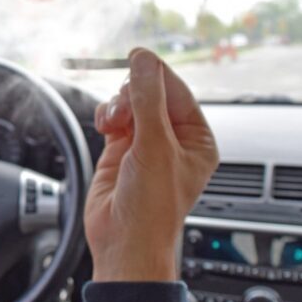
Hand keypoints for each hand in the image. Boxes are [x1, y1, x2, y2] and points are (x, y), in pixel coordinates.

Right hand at [85, 48, 218, 281]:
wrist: (123, 242)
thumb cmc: (151, 209)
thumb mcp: (154, 147)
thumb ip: (148, 100)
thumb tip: (144, 61)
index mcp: (196, 139)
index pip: (178, 91)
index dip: (156, 75)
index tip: (137, 58)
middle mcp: (173, 140)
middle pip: (151, 93)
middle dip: (133, 96)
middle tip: (126, 111)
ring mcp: (145, 144)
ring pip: (129, 103)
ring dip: (117, 107)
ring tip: (114, 125)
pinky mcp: (120, 150)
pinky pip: (113, 117)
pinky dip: (106, 116)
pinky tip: (105, 127)